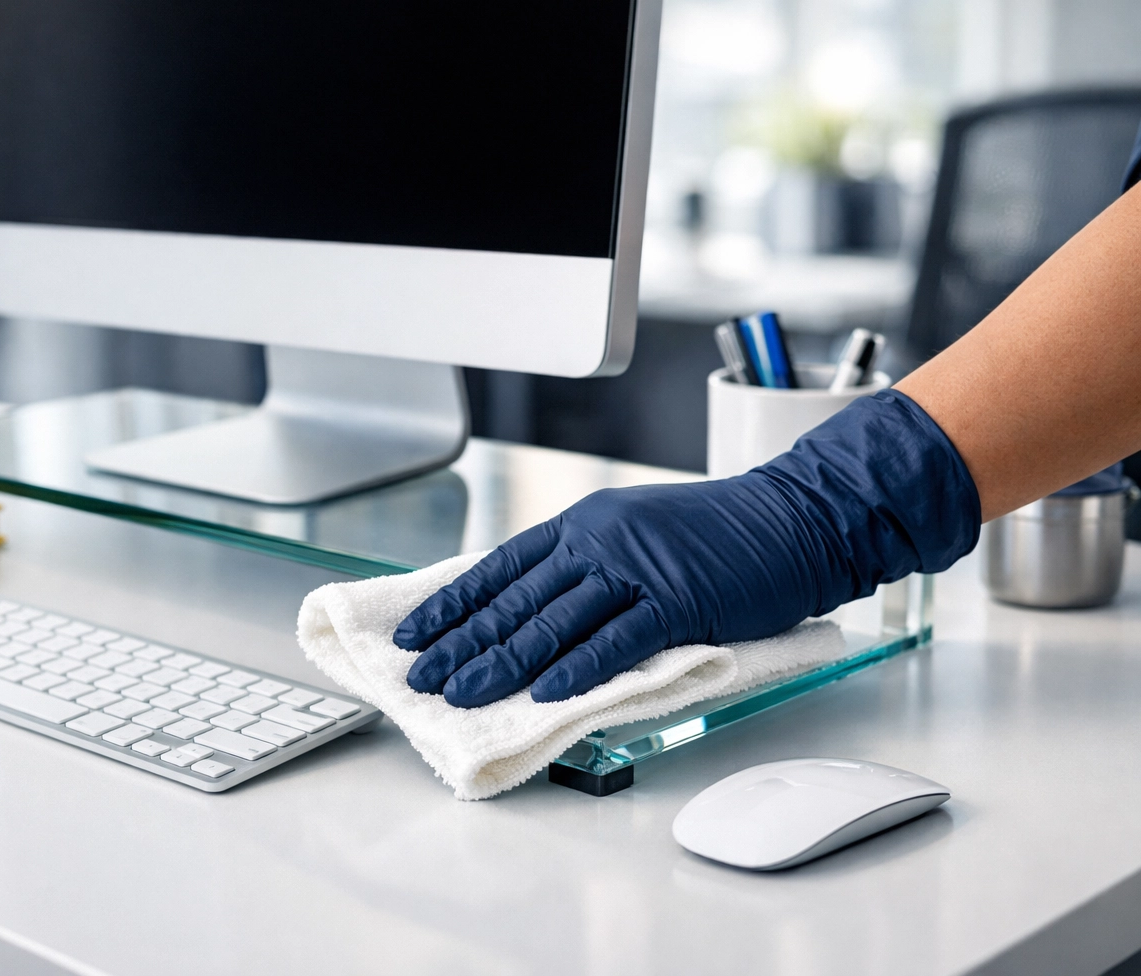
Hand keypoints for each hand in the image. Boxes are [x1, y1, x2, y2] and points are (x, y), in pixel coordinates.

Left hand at [393, 391, 979, 706]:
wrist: (794, 516)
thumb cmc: (717, 535)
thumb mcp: (635, 535)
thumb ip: (585, 569)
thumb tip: (531, 615)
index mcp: (582, 525)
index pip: (499, 568)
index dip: (452, 604)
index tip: (415, 634)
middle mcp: (597, 540)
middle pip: (514, 600)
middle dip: (462, 643)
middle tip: (422, 679)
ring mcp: (635, 567)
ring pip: (553, 621)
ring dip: (502, 662)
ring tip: (462, 693)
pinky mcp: (676, 597)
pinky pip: (616, 637)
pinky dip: (579, 667)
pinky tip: (546, 692)